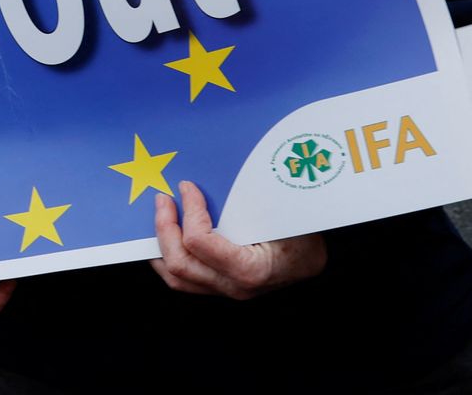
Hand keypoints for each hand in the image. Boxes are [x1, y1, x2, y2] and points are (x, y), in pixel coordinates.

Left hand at [150, 181, 325, 299]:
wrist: (313, 260)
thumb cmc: (301, 233)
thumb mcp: (279, 214)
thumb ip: (245, 202)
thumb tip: (209, 181)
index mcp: (250, 270)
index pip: (200, 242)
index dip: (189, 211)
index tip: (187, 187)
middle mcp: (234, 287)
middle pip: (180, 263)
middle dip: (164, 228)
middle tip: (162, 199)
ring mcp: (225, 291)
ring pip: (176, 277)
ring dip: (161, 245)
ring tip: (158, 218)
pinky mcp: (219, 287)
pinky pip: (184, 278)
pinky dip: (169, 255)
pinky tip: (166, 235)